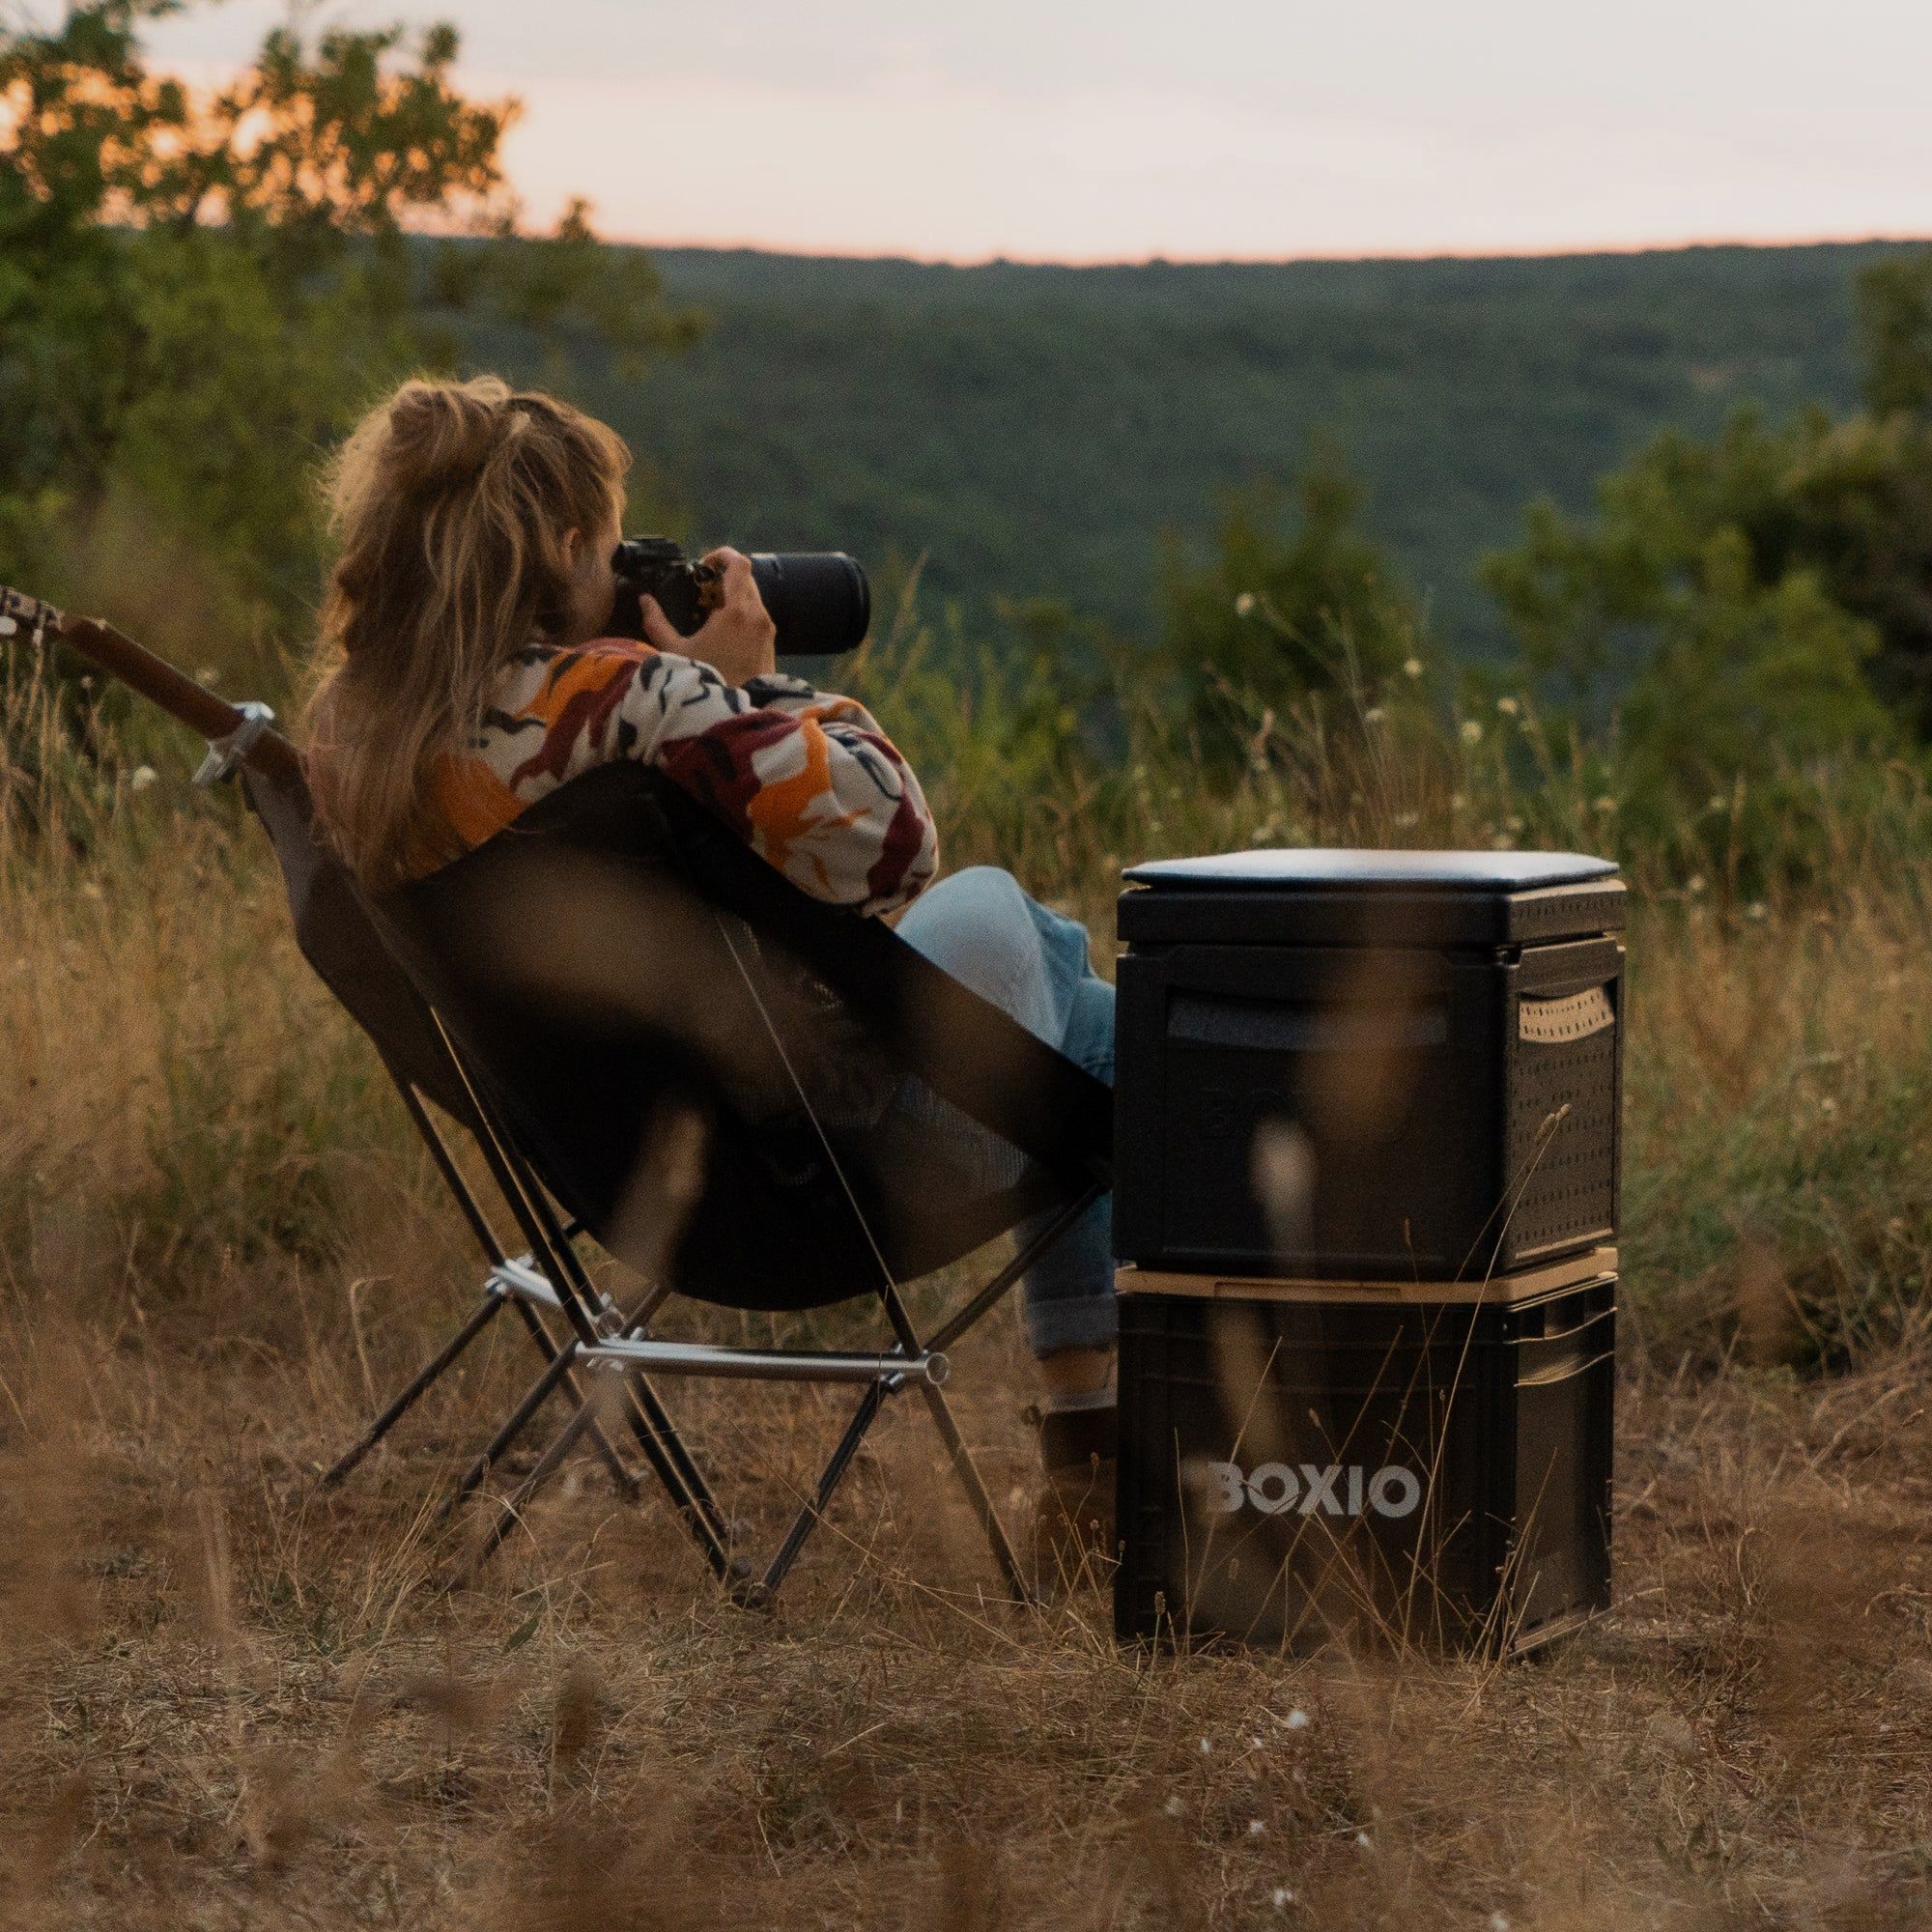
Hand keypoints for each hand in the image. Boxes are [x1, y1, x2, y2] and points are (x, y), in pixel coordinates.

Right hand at [639, 546, 775, 685]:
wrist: (735, 718)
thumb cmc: (706, 682)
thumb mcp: (673, 653)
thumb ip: (656, 623)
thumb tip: (645, 601)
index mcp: (737, 611)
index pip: (739, 563)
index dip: (722, 555)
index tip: (704, 565)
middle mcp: (758, 616)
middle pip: (746, 578)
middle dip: (724, 577)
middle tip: (701, 592)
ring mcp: (768, 630)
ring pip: (753, 597)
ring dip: (732, 596)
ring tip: (708, 615)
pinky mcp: (771, 644)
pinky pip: (758, 616)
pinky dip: (741, 614)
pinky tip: (722, 633)